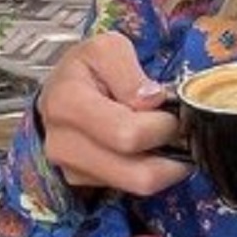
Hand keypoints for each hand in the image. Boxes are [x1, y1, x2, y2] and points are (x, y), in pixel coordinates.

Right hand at [37, 31, 191, 194]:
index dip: (162, 125)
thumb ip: (129, 72)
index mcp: (68, 103)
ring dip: (164, 165)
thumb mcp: (108, 49)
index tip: (171, 109)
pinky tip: (147, 147)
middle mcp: (63, 144)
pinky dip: (148, 170)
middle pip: (139, 174)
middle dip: (172, 153)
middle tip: (178, 129)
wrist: (59, 89)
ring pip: (138, 186)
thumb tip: (152, 100)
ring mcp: (70, 169)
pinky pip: (128, 188)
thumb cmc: (87, 67)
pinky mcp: (81, 182)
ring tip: (165, 137)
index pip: (129, 135)